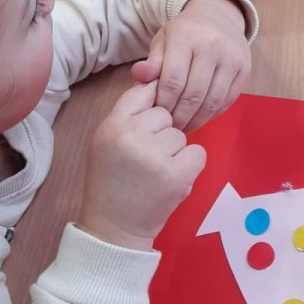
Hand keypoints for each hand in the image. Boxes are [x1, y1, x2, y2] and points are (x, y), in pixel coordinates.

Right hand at [78, 80, 205, 249]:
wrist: (113, 227)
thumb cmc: (111, 180)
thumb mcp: (107, 140)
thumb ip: (128, 112)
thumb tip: (154, 76)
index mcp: (112, 125)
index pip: (143, 92)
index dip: (153, 103)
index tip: (150, 122)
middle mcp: (132, 136)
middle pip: (166, 114)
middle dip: (162, 133)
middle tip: (146, 158)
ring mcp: (155, 156)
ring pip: (182, 136)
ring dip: (175, 152)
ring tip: (155, 172)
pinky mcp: (176, 175)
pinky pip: (197, 153)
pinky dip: (190, 166)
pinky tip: (171, 179)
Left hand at [131, 0, 250, 130]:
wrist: (218, 16)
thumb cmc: (184, 32)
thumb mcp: (163, 39)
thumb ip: (151, 61)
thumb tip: (139, 77)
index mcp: (186, 37)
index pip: (173, 81)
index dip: (164, 104)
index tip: (157, 115)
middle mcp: (212, 46)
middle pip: (193, 95)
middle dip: (179, 117)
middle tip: (170, 127)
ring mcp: (231, 58)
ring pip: (212, 102)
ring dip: (196, 120)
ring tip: (184, 127)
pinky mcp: (244, 69)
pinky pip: (227, 101)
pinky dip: (212, 115)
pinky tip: (200, 117)